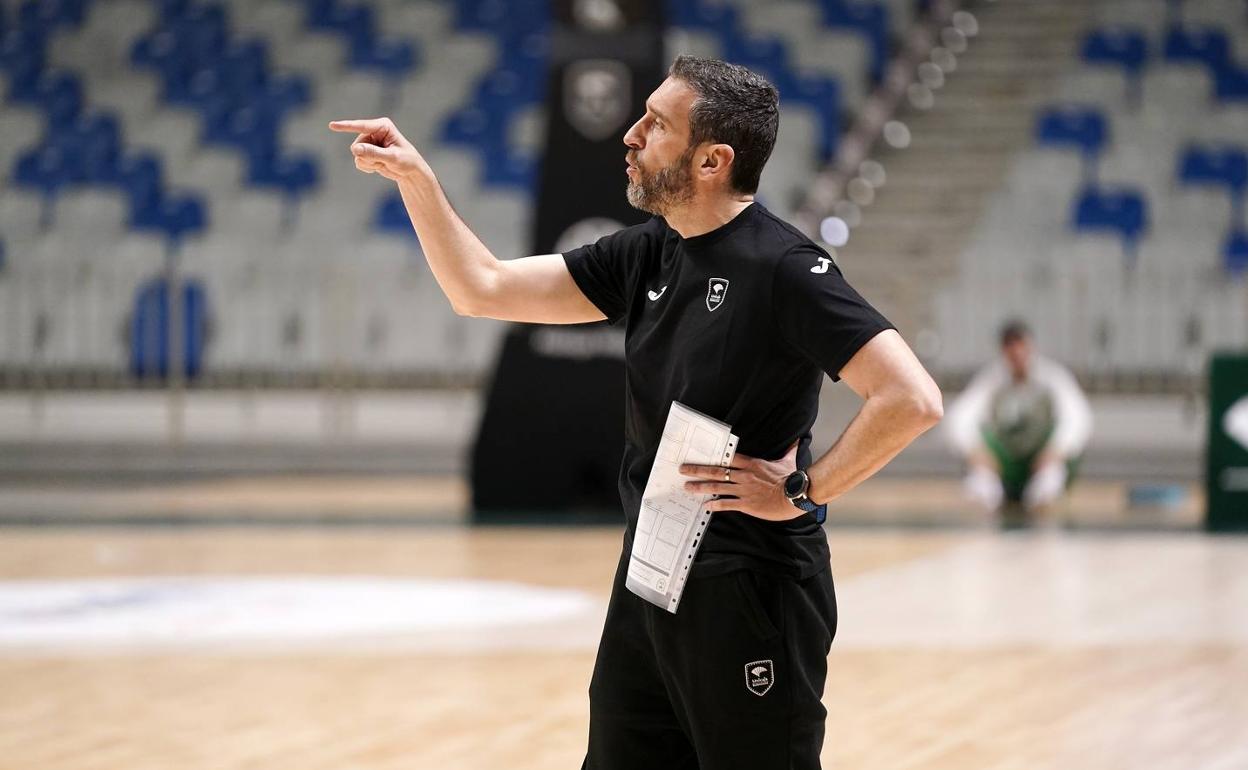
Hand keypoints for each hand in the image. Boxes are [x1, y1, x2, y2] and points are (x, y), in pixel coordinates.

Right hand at [328, 117, 428, 181]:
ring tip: (383, 164)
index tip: (332, 126)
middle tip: (383, 162)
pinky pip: (358, 161)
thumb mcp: (392, 157)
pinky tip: (378, 167)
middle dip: (368, 157)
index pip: (361, 126)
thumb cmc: (407, 161)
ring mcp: (369, 141)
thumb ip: (374, 153)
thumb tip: (355, 149)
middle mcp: (373, 131)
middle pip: (358, 145)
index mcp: (382, 126)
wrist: (410, 172)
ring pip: (357, 154)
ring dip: (369, 163)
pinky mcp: (366, 151)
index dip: (346, 126)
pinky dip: (367, 167)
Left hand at [680, 441, 803, 520]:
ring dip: (700, 487)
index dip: (711, 457)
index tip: (699, 456)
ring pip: (717, 487)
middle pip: (716, 471)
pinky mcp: (746, 504)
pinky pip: (727, 504)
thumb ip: (789, 450)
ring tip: (687, 487)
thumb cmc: (792, 478)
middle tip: (683, 469)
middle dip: (697, 470)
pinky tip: (706, 506)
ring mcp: (743, 490)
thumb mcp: (788, 460)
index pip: (727, 458)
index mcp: (751, 464)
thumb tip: (798, 440)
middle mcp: (744, 475)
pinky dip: (715, 505)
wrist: (795, 495)